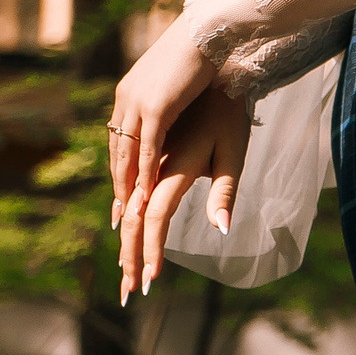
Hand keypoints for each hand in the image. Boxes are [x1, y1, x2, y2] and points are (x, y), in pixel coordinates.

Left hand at [108, 16, 219, 230]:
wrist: (209, 30)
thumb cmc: (203, 50)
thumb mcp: (179, 82)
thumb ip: (169, 99)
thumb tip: (173, 105)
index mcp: (130, 93)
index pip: (120, 139)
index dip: (120, 169)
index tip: (120, 195)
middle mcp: (127, 100)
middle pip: (118, 151)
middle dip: (118, 185)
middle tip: (118, 215)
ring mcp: (138, 103)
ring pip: (128, 153)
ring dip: (127, 185)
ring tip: (129, 213)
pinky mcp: (154, 106)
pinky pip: (147, 148)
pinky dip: (145, 172)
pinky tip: (146, 193)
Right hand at [116, 85, 250, 301]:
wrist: (209, 62)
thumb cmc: (230, 112)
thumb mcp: (234, 152)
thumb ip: (224, 192)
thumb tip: (221, 230)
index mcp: (173, 165)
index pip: (155, 217)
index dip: (152, 249)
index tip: (152, 280)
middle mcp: (149, 159)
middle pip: (131, 215)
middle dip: (130, 254)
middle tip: (130, 291)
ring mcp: (141, 147)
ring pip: (122, 196)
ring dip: (122, 234)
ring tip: (124, 265)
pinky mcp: (140, 138)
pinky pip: (124, 177)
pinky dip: (122, 203)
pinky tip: (121, 216)